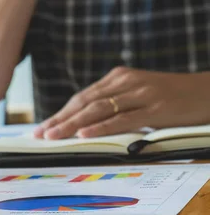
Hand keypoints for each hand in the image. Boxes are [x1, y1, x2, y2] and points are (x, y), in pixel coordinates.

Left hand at [34, 67, 209, 138]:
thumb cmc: (173, 98)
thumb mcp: (139, 96)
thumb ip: (115, 105)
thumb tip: (85, 125)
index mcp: (119, 78)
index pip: (82, 97)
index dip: (60, 113)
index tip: (42, 127)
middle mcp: (126, 82)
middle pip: (85, 102)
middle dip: (60, 119)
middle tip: (40, 134)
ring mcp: (141, 94)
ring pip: (98, 110)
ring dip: (72, 124)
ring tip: (53, 136)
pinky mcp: (156, 108)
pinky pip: (123, 119)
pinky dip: (101, 127)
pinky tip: (84, 134)